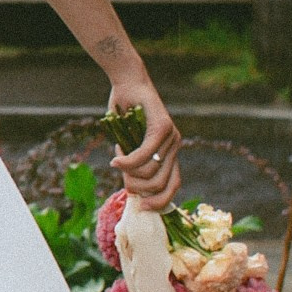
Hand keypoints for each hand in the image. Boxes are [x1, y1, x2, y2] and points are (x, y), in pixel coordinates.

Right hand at [107, 72, 181, 212]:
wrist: (128, 83)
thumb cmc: (124, 115)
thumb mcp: (129, 147)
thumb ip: (134, 166)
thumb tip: (133, 191)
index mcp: (170, 154)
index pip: (173, 187)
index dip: (159, 202)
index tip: (141, 207)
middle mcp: (176, 147)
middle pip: (161, 185)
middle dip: (137, 188)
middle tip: (122, 177)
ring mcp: (172, 138)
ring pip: (150, 172)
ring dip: (128, 172)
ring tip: (117, 158)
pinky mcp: (163, 127)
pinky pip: (144, 155)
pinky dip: (127, 160)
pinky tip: (116, 156)